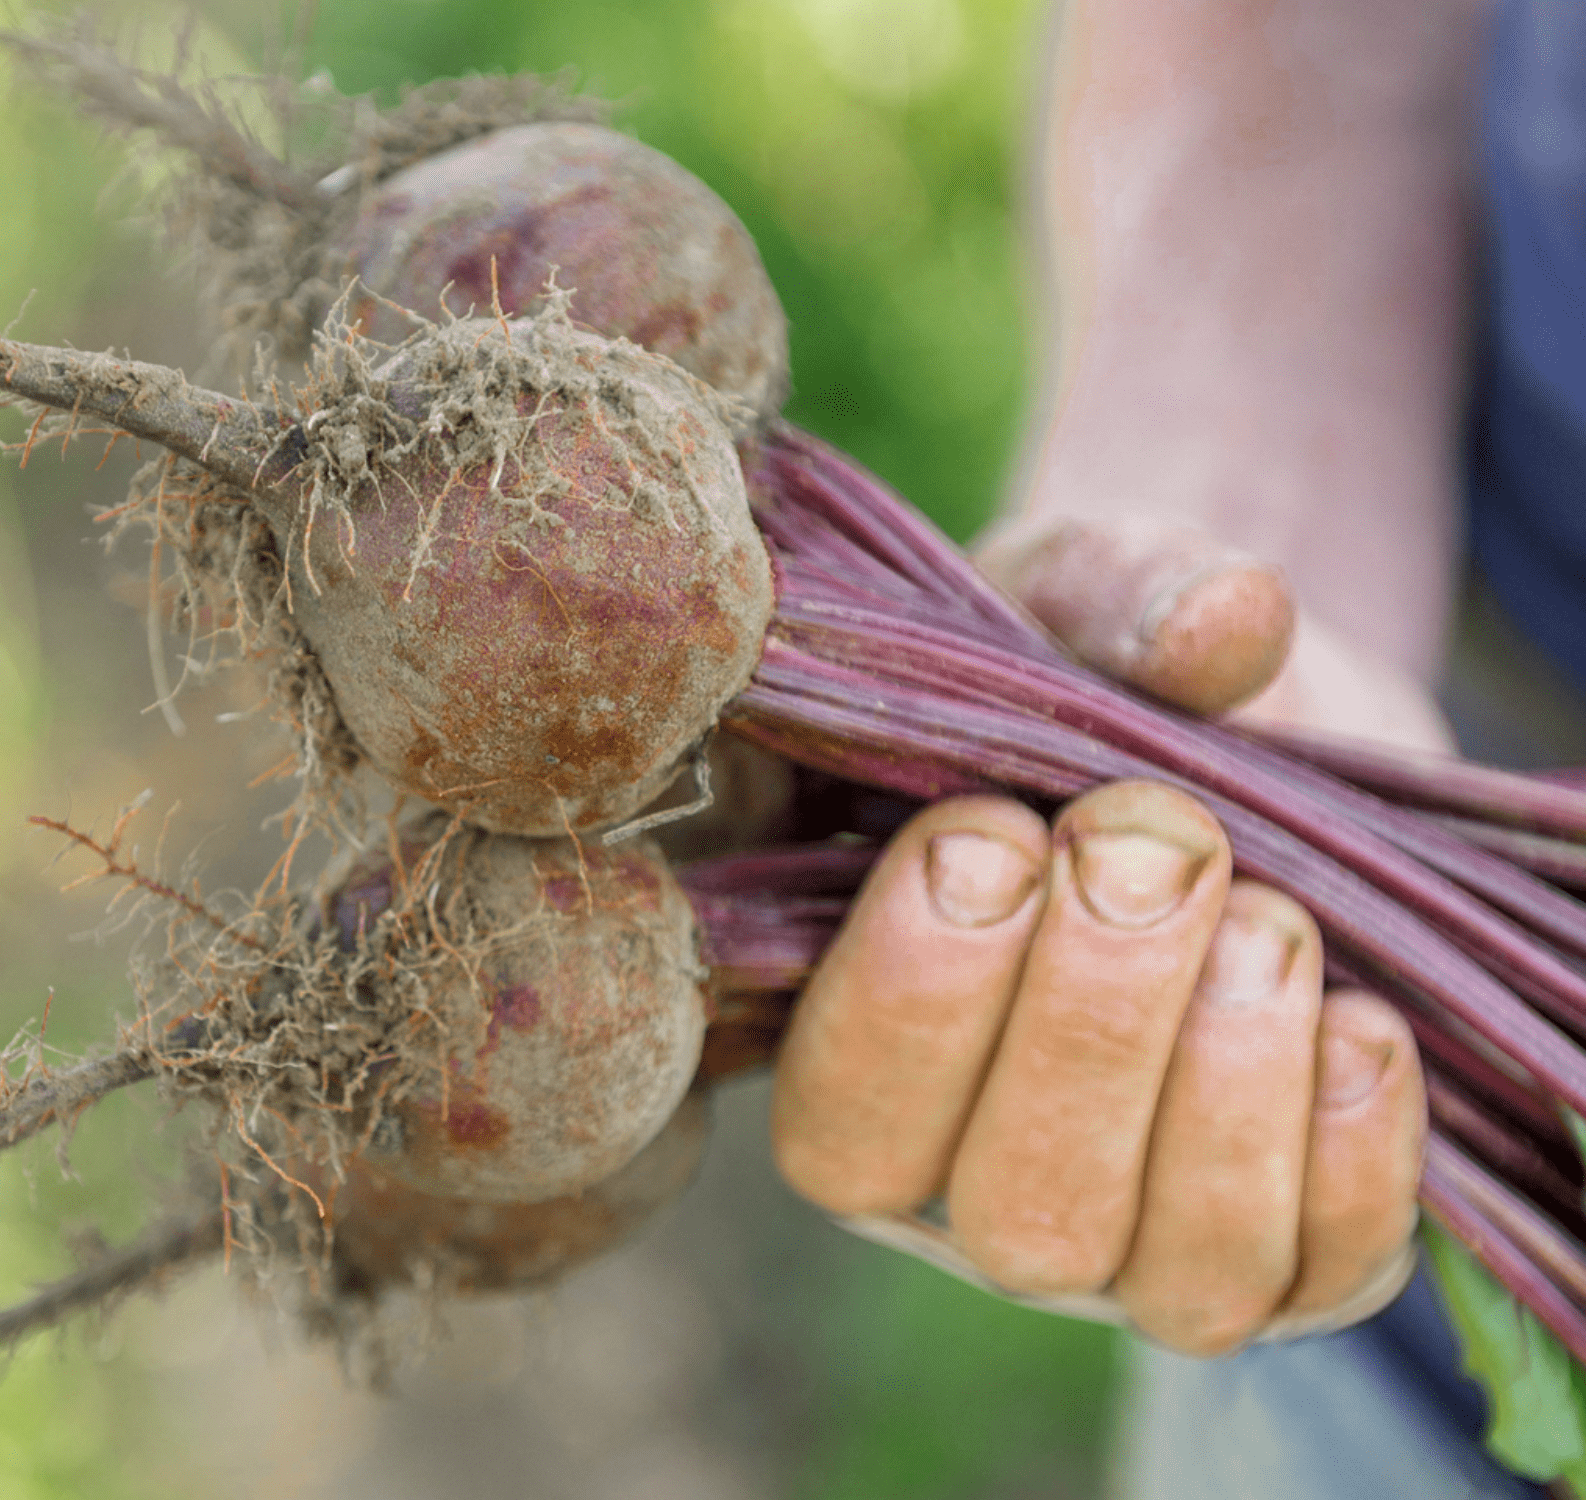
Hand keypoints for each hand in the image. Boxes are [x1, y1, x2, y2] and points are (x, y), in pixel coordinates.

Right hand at [770, 517, 1430, 1355]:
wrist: (1245, 747)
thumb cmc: (1088, 691)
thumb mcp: (1063, 614)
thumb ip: (1107, 596)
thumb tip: (1224, 620)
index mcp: (862, 1063)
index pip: (844, 1122)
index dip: (913, 998)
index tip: (987, 829)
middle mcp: (981, 1190)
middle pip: (1017, 1208)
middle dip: (1092, 1020)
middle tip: (1154, 836)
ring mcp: (1143, 1242)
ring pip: (1174, 1271)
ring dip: (1227, 1088)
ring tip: (1268, 914)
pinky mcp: (1297, 1254)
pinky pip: (1327, 1269)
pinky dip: (1352, 1150)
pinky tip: (1360, 1013)